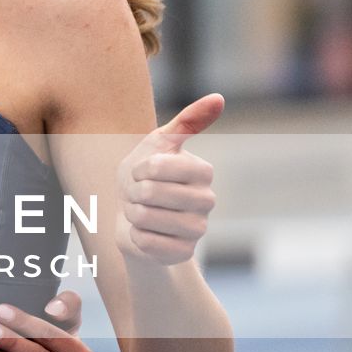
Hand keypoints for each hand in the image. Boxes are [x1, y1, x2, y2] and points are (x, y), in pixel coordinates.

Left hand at [116, 94, 222, 265]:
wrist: (133, 216)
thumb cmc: (145, 175)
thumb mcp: (159, 143)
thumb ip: (187, 121)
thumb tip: (219, 98)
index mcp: (202, 171)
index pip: (158, 166)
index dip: (139, 169)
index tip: (141, 171)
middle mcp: (207, 201)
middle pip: (151, 193)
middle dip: (133, 192)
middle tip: (138, 194)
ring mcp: (197, 229)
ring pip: (146, 218)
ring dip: (132, 214)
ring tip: (140, 212)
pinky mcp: (183, 253)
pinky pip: (146, 243)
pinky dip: (135, 236)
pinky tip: (143, 233)